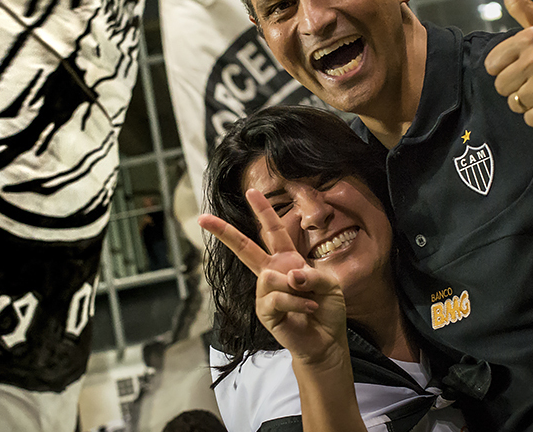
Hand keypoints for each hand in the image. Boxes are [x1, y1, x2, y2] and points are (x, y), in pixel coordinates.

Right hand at [199, 190, 348, 369]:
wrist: (326, 341)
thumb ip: (312, 275)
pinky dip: (296, 303)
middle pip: (244, 248)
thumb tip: (288, 275)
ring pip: (270, 277)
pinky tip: (307, 309)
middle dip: (224, 231)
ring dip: (294, 288)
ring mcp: (265, 292)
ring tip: (309, 299)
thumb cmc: (327, 309)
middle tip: (202, 218)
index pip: (273, 231)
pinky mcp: (264, 311)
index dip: (263, 211)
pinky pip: (275, 298)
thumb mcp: (330, 284)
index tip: (250, 192)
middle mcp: (272, 272)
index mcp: (287, 259)